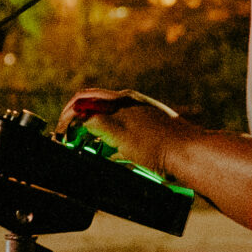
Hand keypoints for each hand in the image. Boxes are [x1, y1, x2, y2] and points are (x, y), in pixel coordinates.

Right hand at [58, 89, 180, 171]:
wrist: (189, 153)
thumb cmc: (157, 145)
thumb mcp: (120, 134)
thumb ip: (96, 122)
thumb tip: (77, 115)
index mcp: (121, 100)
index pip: (83, 98)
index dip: (67, 115)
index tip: (61, 133)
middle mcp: (130, 102)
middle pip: (94, 106)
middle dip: (78, 121)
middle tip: (69, 139)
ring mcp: (140, 114)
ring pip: (107, 118)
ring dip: (92, 131)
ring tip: (86, 147)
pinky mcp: (148, 128)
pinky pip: (120, 129)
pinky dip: (108, 138)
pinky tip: (110, 152)